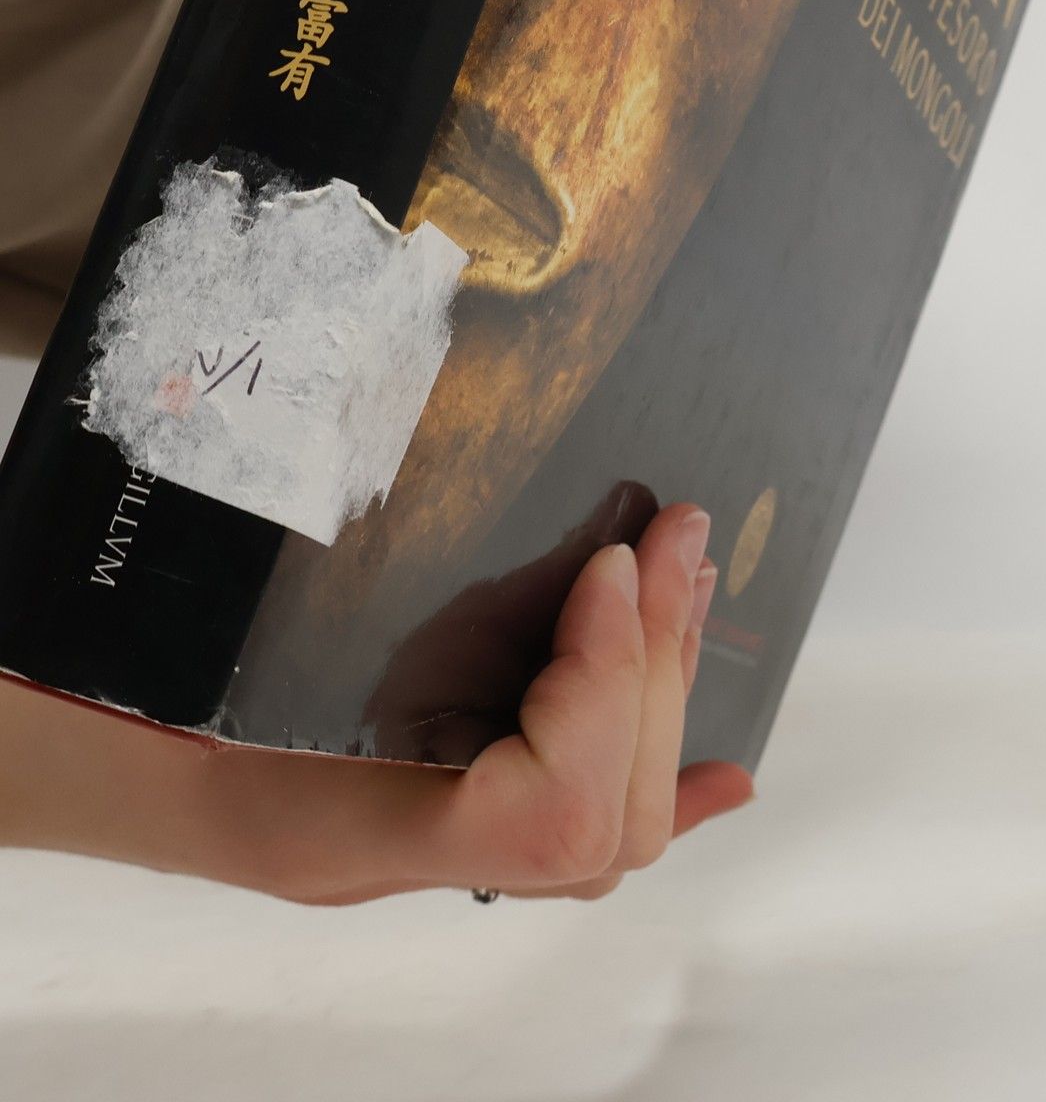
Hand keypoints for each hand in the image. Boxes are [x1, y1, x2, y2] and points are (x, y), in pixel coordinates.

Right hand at [0, 503, 752, 902]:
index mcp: (336, 821)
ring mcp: (421, 839)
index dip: (607, 688)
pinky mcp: (435, 798)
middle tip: (679, 534)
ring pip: (605, 824)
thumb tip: (399, 445)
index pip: (545, 817)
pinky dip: (657, 778)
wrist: (52, 729)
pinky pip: (574, 825)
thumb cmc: (106, 670)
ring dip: (661, 687)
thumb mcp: (192, 605)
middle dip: (658, 666)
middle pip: (600, 820)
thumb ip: (296, 547)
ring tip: (684, 576)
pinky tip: (728, 772)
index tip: (612, 564)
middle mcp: (397, 850)